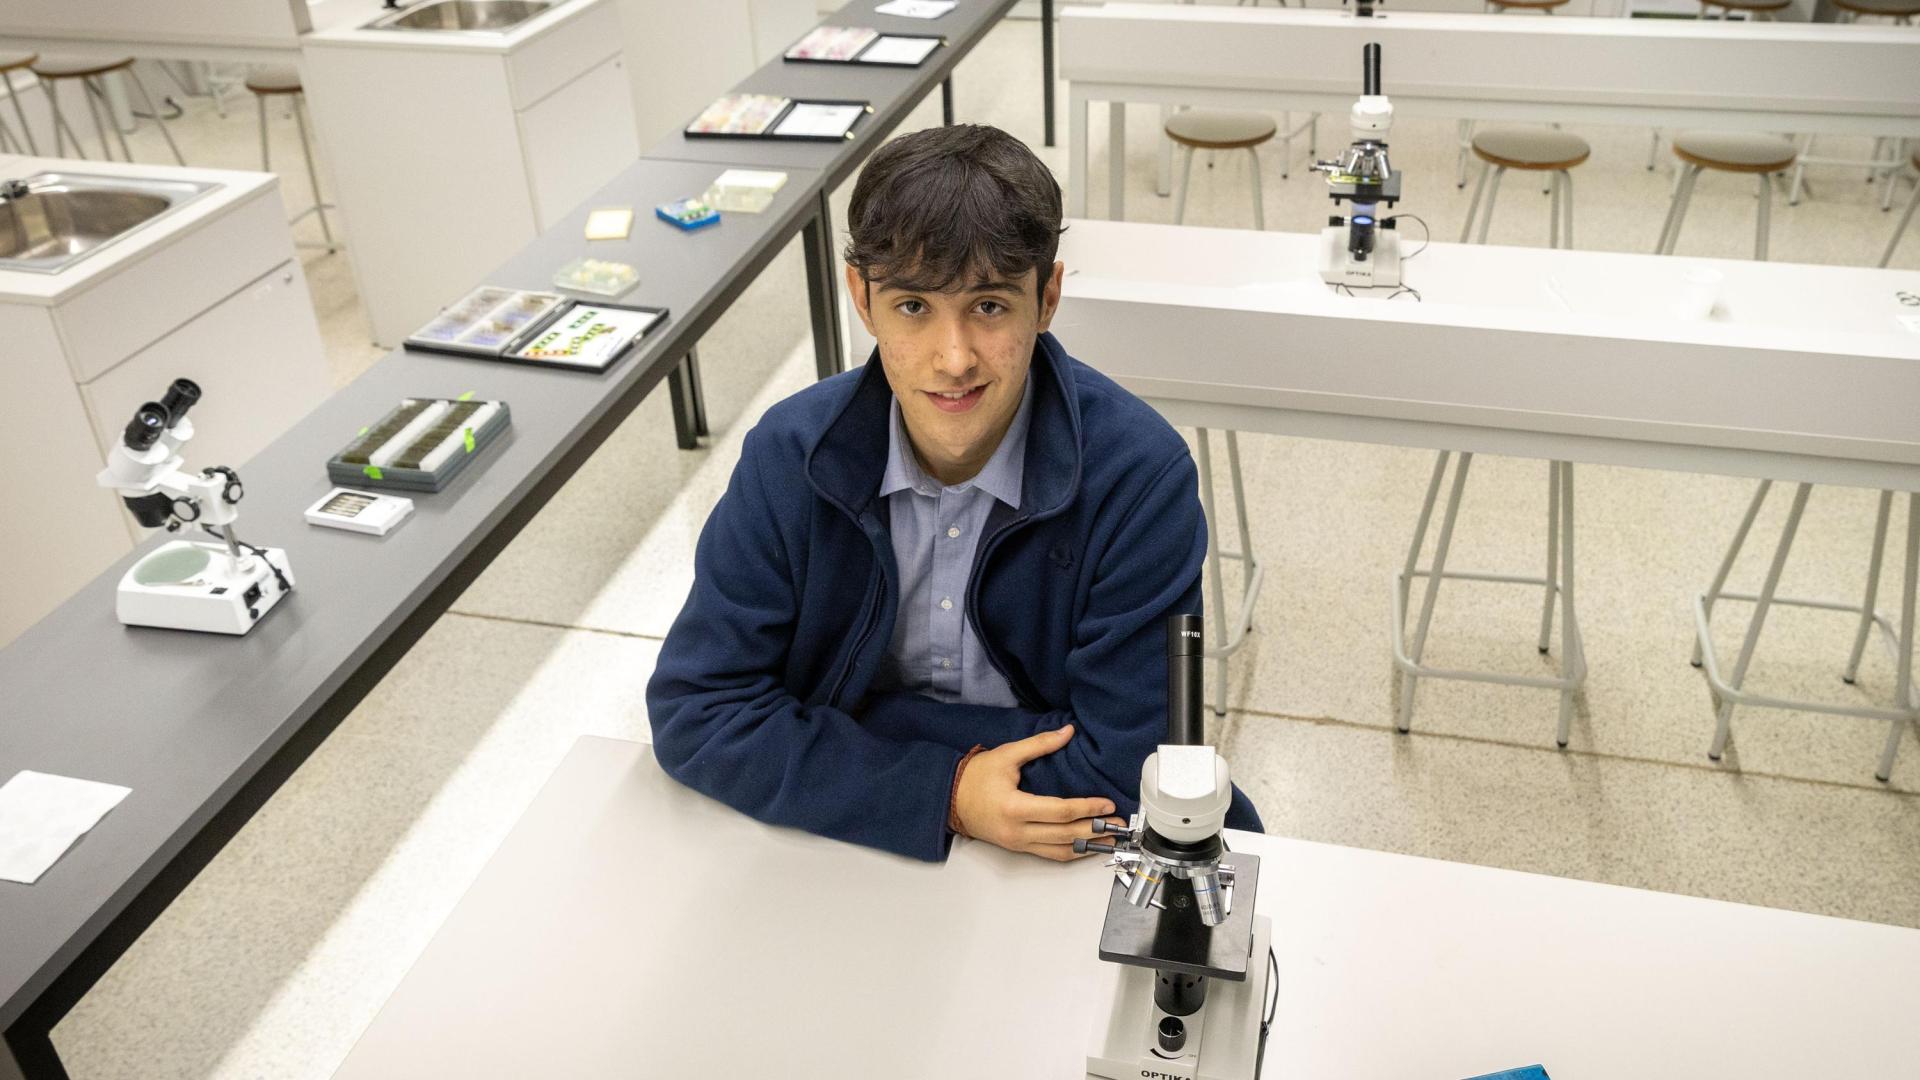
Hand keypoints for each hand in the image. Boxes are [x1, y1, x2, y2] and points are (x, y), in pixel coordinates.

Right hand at [953, 724, 1126, 861]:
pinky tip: (1087, 846)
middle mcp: (1017, 831)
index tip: (1106, 804)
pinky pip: (1050, 855)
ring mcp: (1018, 843)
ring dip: (1088, 846)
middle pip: (1065, 835)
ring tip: (1110, 839)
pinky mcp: (1018, 848)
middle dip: (1095, 829)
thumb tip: (1067, 732)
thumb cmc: (976, 776)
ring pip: (1060, 851)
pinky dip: (1071, 852)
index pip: (1060, 812)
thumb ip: (1039, 744)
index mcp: (1015, 807)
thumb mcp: (1007, 755)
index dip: (1087, 808)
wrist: (950, 798)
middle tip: (1118, 824)